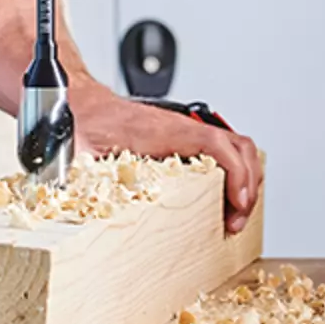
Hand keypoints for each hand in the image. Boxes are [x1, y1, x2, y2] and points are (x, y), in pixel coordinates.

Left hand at [70, 83, 263, 233]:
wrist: (75, 103)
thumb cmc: (82, 123)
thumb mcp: (81, 153)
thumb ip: (85, 178)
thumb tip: (81, 204)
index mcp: (163, 131)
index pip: (217, 145)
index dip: (236, 175)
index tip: (238, 204)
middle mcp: (180, 128)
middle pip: (238, 146)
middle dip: (248, 185)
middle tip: (236, 220)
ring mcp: (184, 133)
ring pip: (235, 147)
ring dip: (246, 178)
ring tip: (236, 212)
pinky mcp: (181, 140)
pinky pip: (223, 151)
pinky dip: (235, 172)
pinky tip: (225, 196)